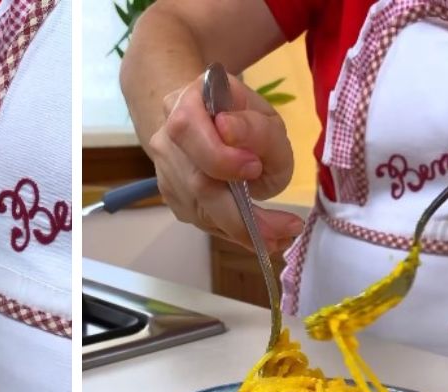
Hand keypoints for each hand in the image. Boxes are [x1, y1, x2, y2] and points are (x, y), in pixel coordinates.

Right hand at [147, 69, 302, 251]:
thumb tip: (227, 129)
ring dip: (242, 228)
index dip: (220, 155)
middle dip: (240, 212)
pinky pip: (202, 220)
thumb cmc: (248, 125)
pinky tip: (258, 231)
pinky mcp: (171, 196)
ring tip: (278, 235)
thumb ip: (256, 128)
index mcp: (188, 101)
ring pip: (200, 210)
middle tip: (282, 227)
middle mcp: (167, 136)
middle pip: (194, 181)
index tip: (255, 168)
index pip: (188, 128)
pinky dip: (233, 230)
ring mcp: (165, 170)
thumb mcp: (268, 121)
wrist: (218, 129)